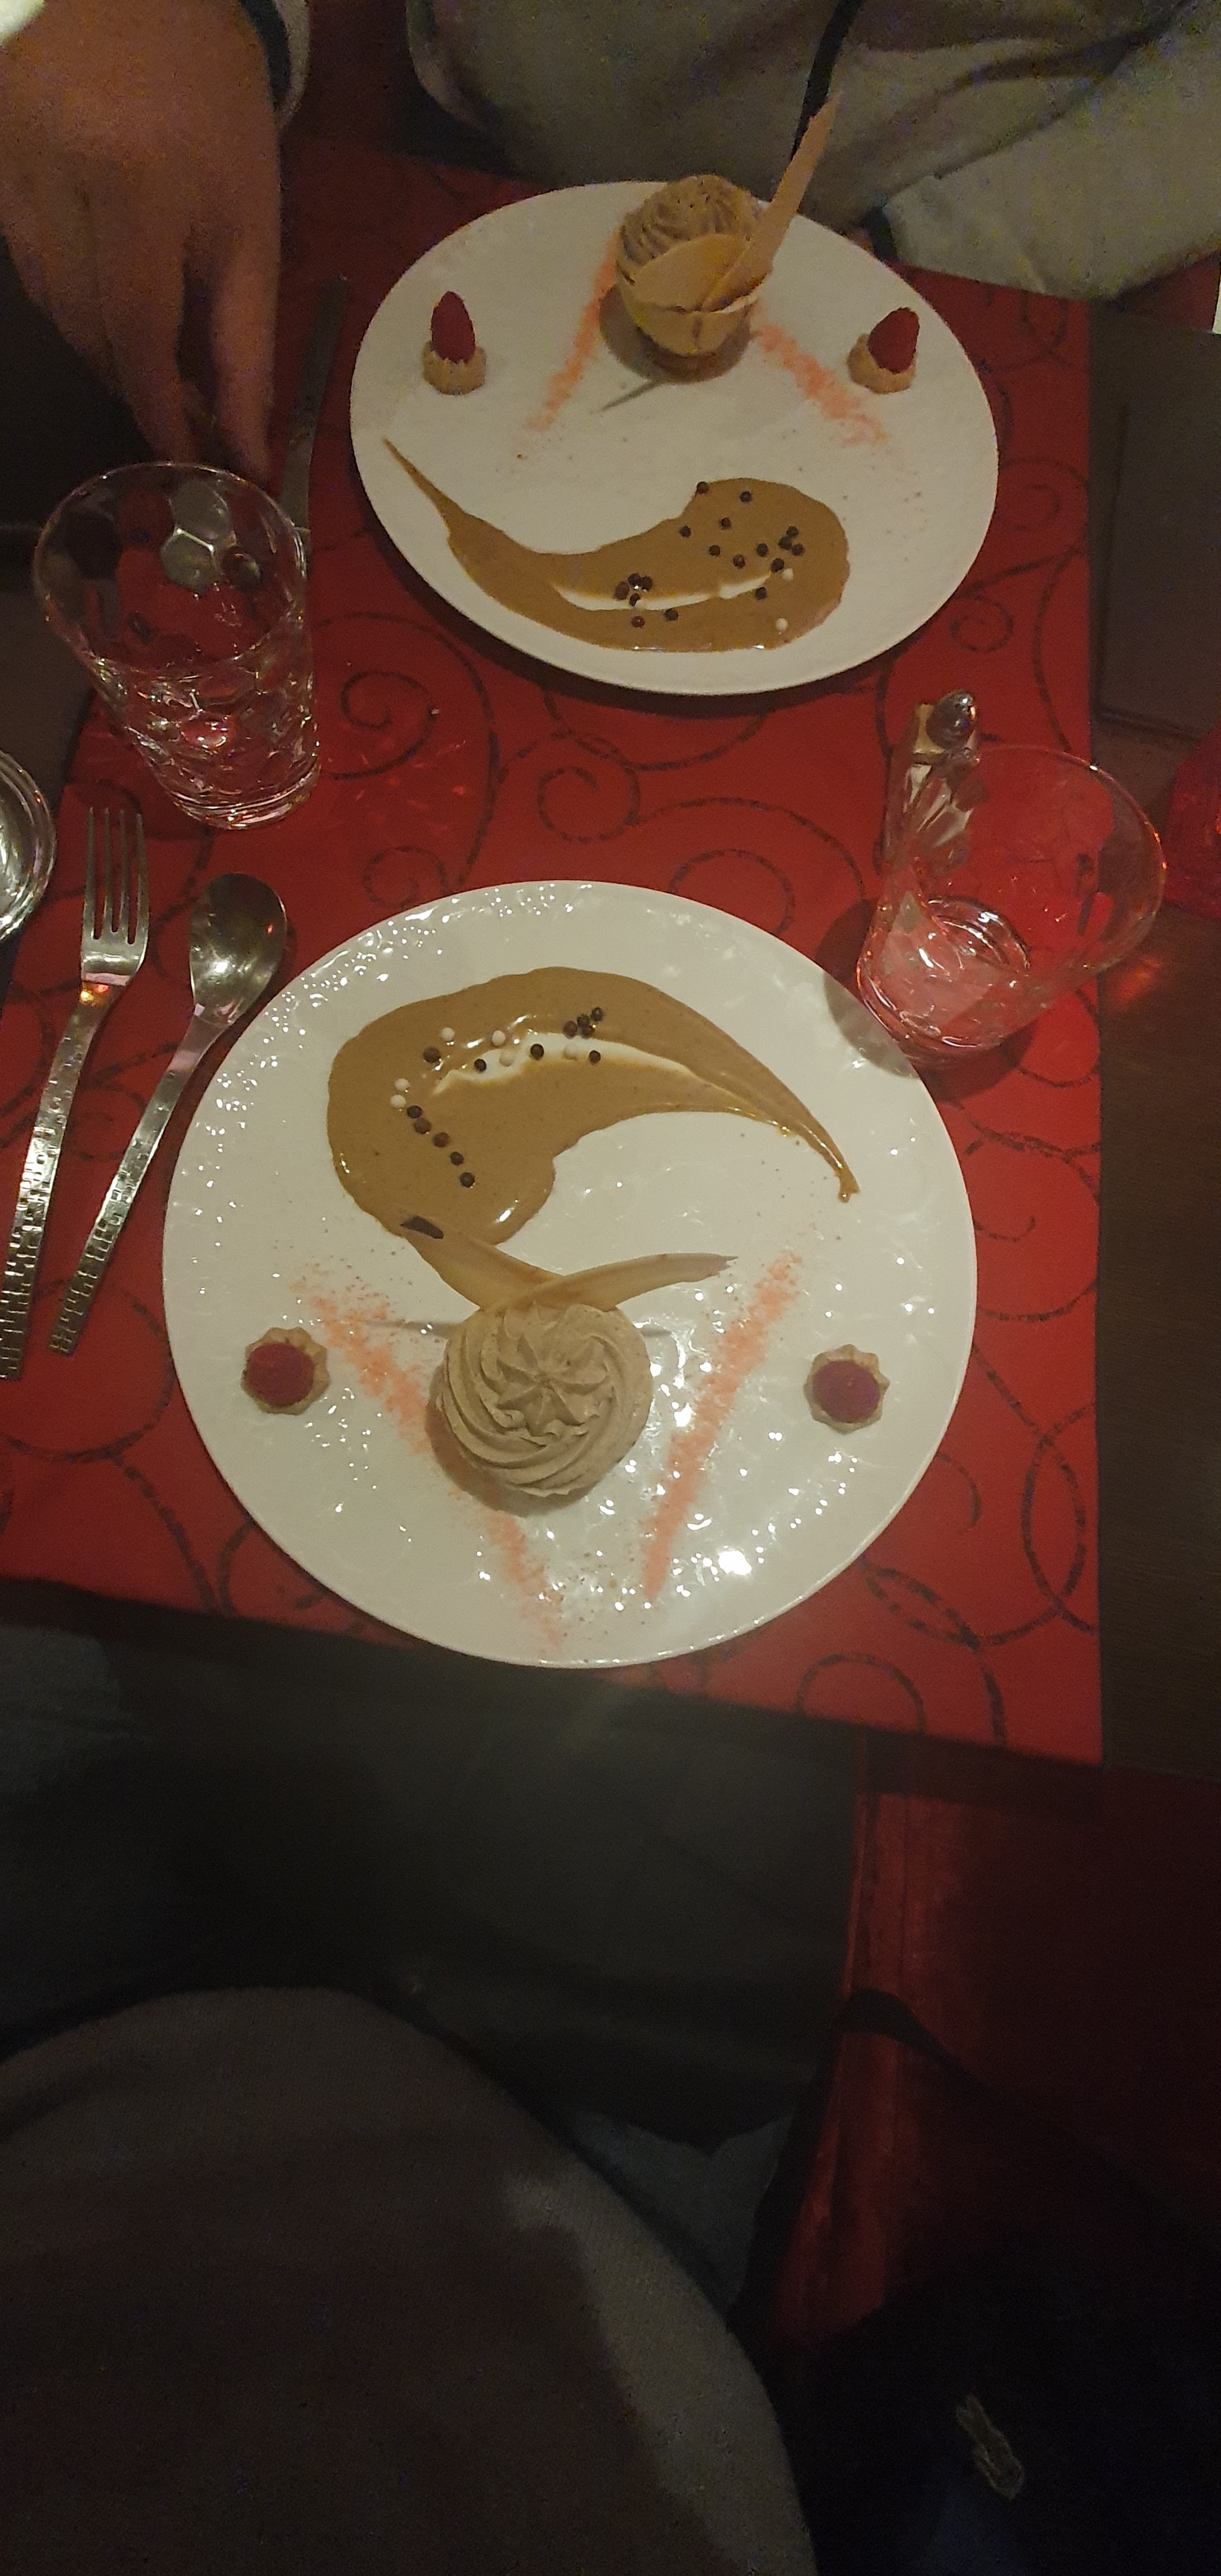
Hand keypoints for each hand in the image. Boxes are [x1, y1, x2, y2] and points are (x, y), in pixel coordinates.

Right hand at [0, 0, 279, 476]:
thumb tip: (245, 440)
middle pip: (89, 330)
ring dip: (100, 343)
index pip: (143, 337)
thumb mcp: (249, 208)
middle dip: (136, 382)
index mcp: (135, 184)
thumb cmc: (206, 91)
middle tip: (179, 410)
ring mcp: (12, 168)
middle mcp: (58, 178)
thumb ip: (244, 330)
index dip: (165, 411)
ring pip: (50, 303)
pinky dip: (63, 295)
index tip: (191, 459)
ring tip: (145, 351)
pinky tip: (99, 289)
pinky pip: (22, 261)